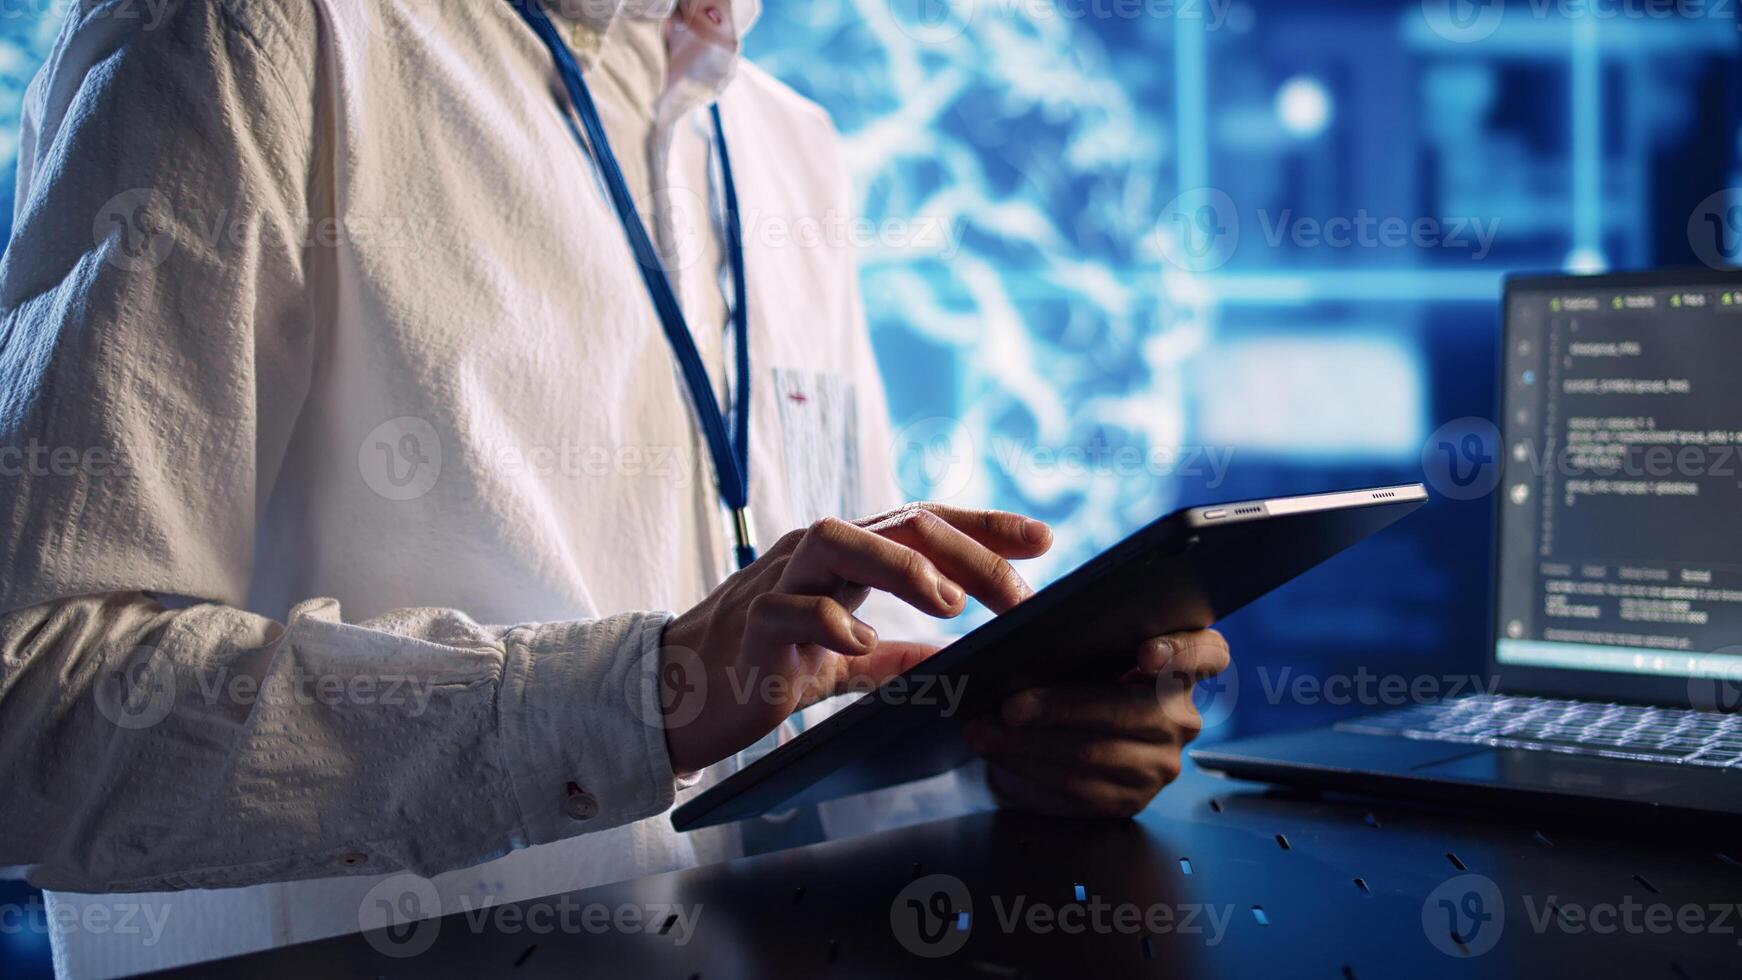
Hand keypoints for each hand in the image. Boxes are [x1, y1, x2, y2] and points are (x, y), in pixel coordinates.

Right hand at [658, 504, 1053, 773]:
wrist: (675, 695)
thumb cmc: (760, 666)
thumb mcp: (840, 661)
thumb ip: (894, 655)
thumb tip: (957, 660)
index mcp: (844, 558)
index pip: (921, 521)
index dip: (983, 525)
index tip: (1043, 539)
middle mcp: (814, 555)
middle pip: (897, 522)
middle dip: (966, 551)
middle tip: (1016, 595)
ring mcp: (779, 584)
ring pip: (839, 540)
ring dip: (902, 568)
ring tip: (949, 603)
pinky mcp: (752, 628)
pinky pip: (792, 609)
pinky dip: (834, 622)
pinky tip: (865, 645)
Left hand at [963, 629, 1229, 817]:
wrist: (1065, 737)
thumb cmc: (1076, 678)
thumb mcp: (1086, 653)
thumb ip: (1080, 641)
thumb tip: (1027, 637)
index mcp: (1182, 667)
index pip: (1208, 653)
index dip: (1181, 652)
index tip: (1144, 655)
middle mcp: (1181, 718)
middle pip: (1127, 711)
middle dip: (1059, 708)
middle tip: (1009, 706)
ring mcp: (1160, 764)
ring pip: (1093, 754)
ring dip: (1028, 745)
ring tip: (985, 731)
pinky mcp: (1130, 799)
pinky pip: (1077, 789)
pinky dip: (1028, 769)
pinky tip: (999, 754)